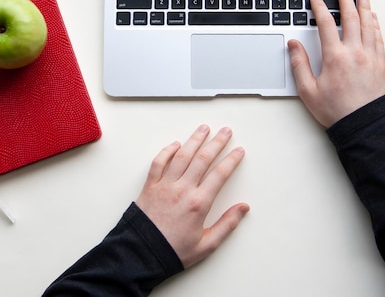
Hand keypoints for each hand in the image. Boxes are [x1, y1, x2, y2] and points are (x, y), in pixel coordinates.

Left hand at [135, 125, 249, 267]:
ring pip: (182, 156)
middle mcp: (182, 190)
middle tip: (226, 131)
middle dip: (217, 142)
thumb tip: (244, 208)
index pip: (220, 174)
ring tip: (204, 128)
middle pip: (203, 159)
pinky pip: (158, 163)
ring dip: (194, 140)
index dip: (232, 160)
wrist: (141, 255)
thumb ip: (227, 224)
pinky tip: (176, 144)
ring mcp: (164, 185)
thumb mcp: (207, 245)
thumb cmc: (173, 252)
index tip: (239, 150)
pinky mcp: (150, 187)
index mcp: (199, 203)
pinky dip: (167, 151)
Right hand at [287, 0, 384, 126]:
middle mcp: (355, 52)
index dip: (320, 8)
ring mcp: (370, 56)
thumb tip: (293, 45)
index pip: (326, 24)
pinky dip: (375, 24)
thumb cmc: (336, 110)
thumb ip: (299, 65)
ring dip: (364, 6)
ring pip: (368, 24)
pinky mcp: (380, 63)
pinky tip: (373, 18)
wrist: (364, 124)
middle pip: (351, 17)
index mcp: (335, 57)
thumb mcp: (308, 90)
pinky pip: (378, 37)